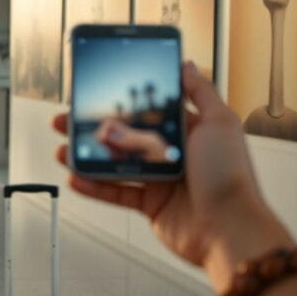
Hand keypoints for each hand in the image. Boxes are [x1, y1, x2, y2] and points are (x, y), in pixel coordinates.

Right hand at [52, 62, 291, 290]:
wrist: (228, 228)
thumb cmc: (230, 177)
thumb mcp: (219, 123)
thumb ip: (200, 92)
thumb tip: (187, 66)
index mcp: (189, 132)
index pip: (150, 112)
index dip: (123, 104)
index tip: (99, 96)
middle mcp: (174, 154)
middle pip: (126, 137)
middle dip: (96, 129)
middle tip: (69, 122)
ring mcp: (161, 180)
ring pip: (116, 164)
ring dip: (89, 157)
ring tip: (66, 151)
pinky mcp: (150, 204)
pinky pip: (116, 193)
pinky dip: (94, 187)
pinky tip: (77, 179)